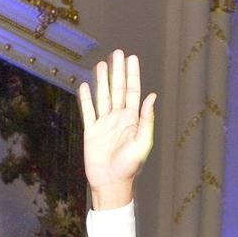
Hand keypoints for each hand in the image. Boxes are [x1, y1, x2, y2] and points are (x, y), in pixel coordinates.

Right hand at [79, 49, 156, 208]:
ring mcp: (104, 124)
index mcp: (132, 120)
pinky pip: (88, 112)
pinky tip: (85, 86)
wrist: (111, 183)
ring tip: (101, 64)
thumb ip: (146, 120)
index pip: (133, 92)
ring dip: (102, 81)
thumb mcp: (142, 144)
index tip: (131, 58)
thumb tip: (152, 96)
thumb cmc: (129, 167)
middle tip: (117, 53)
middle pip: (118, 90)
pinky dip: (86, 99)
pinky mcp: (91, 132)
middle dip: (117, 72)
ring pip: (103, 97)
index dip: (132, 75)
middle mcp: (118, 118)